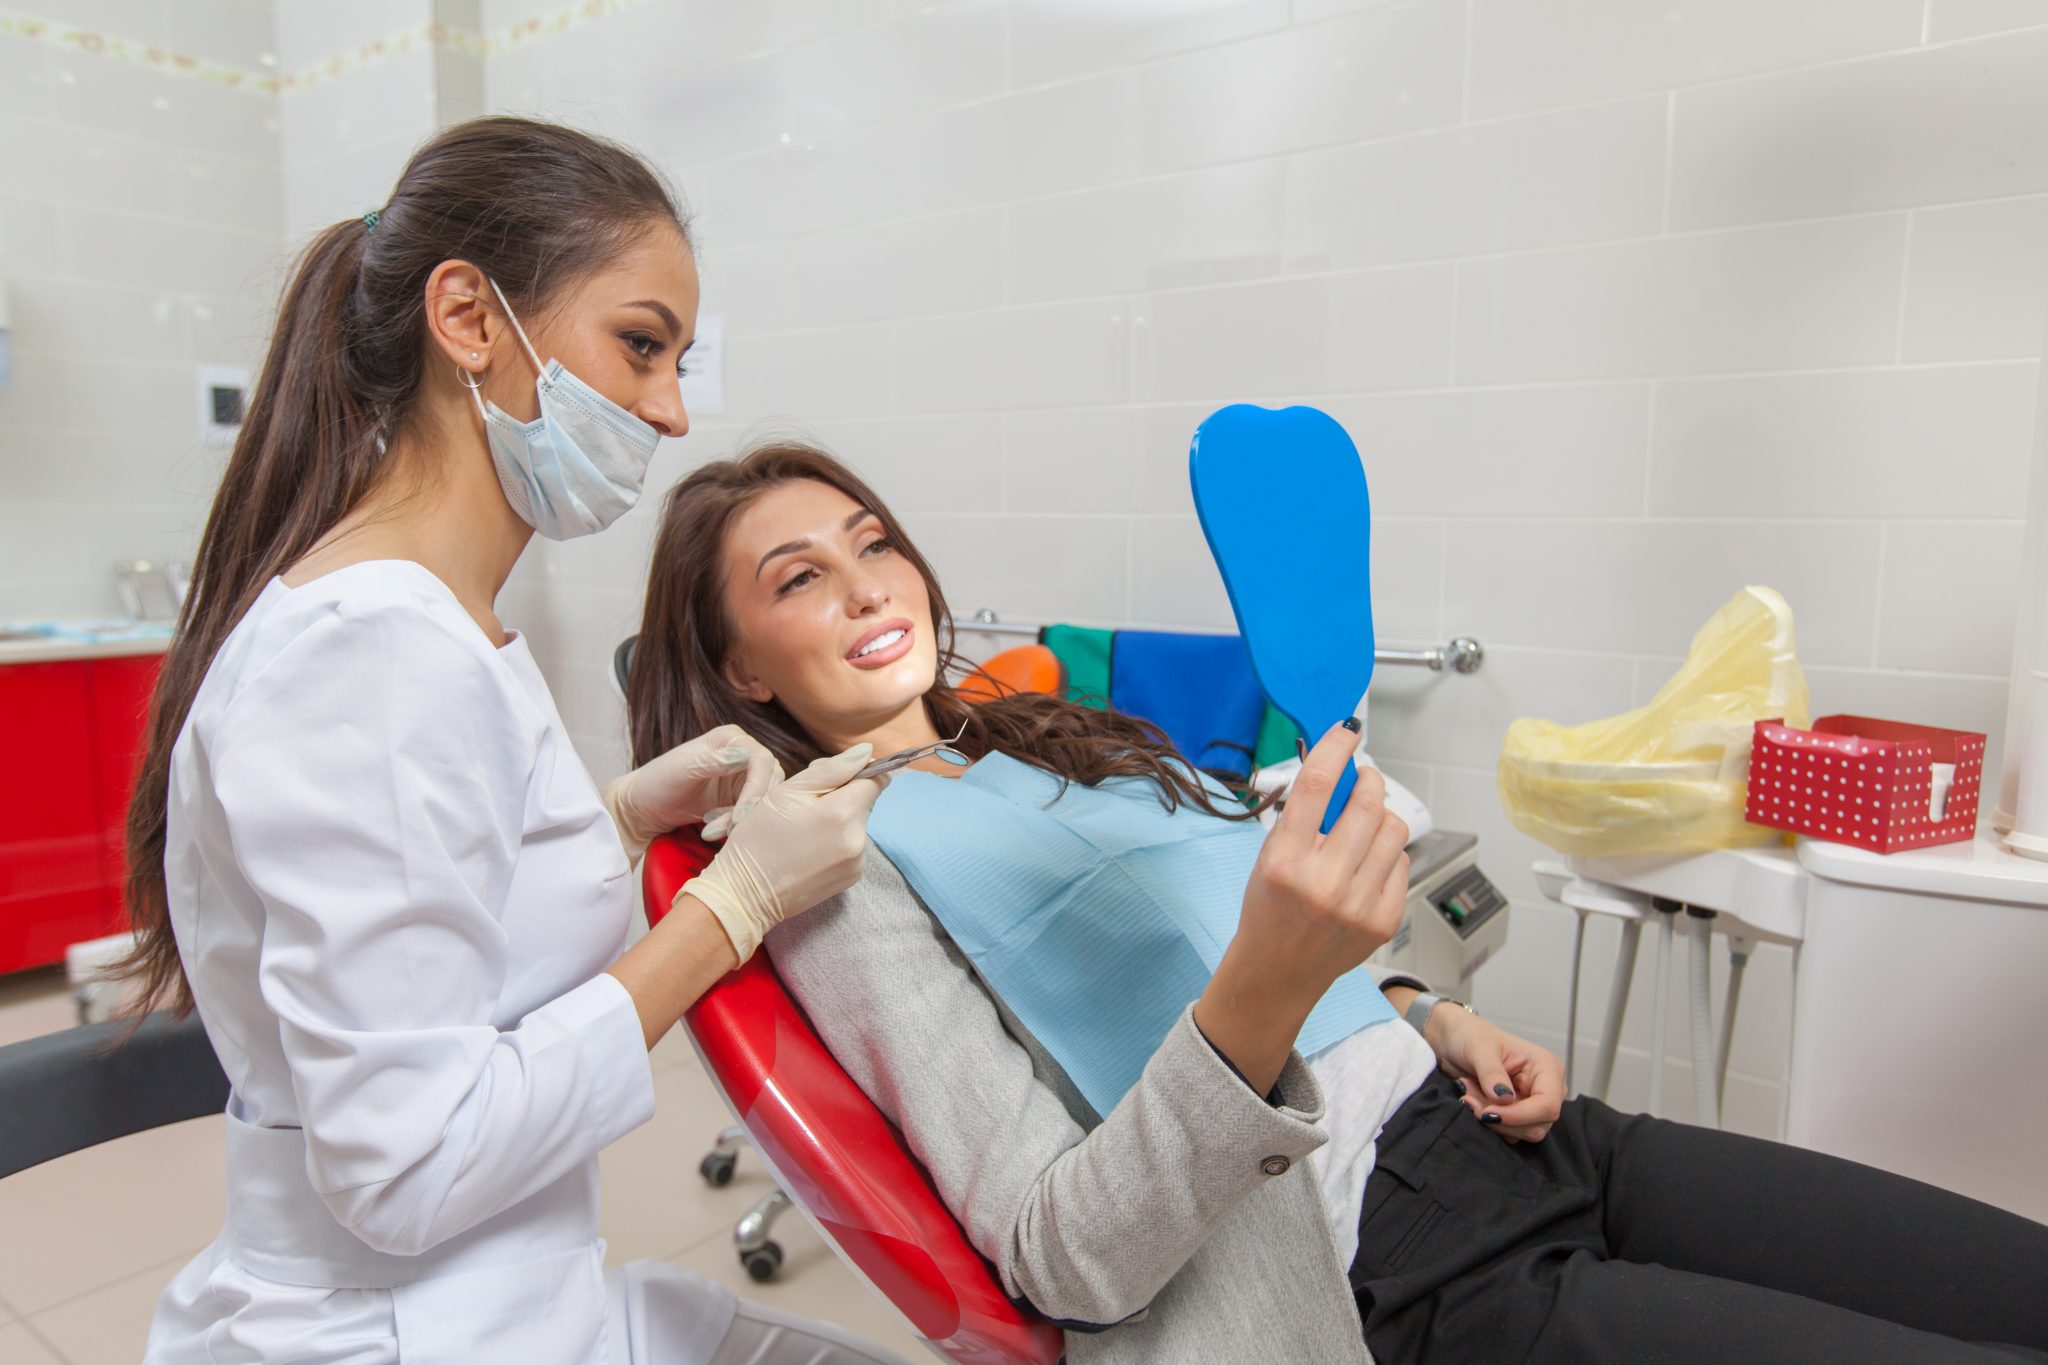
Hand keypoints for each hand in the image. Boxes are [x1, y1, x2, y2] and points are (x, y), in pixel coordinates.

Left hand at [602, 724, 782, 860]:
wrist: (643, 806)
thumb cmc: (656, 782)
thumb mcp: (681, 771)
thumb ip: (713, 762)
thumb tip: (746, 755)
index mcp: (732, 739)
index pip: (761, 761)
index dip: (757, 789)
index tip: (740, 816)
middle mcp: (743, 754)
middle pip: (770, 781)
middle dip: (751, 808)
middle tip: (728, 830)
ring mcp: (744, 776)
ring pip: (764, 800)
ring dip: (742, 819)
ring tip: (712, 831)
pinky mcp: (740, 797)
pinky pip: (753, 813)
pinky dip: (736, 825)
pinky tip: (712, 830)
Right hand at [681, 744, 886, 961]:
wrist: (744, 893)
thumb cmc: (758, 837)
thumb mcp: (786, 793)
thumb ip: (831, 770)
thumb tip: (868, 752)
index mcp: (841, 812)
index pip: (876, 779)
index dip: (857, 772)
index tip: (834, 779)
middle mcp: (857, 840)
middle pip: (866, 802)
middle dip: (842, 796)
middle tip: (805, 807)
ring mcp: (857, 863)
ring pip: (858, 824)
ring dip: (839, 820)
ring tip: (804, 830)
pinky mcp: (852, 878)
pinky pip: (853, 847)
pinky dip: (837, 842)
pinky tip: (810, 849)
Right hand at [1233, 720, 1410, 1002]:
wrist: (1278, 971)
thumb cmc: (1268, 909)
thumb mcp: (1268, 857)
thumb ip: (1302, 817)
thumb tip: (1340, 770)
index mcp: (1285, 861)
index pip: (1317, 784)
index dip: (1336, 748)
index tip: (1347, 731)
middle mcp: (1323, 883)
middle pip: (1367, 804)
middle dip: (1369, 780)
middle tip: (1363, 779)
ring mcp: (1358, 905)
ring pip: (1393, 830)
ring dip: (1382, 815)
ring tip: (1364, 825)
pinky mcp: (1383, 920)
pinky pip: (1402, 863)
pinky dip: (1387, 853)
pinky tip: (1367, 863)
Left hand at [1425, 1007, 1563, 1142]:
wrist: (1455, 1040)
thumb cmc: (1471, 1036)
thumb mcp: (1479, 1048)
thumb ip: (1492, 1073)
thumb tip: (1504, 1099)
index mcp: (1547, 1067)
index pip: (1547, 1105)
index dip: (1519, 1115)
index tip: (1487, 1112)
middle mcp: (1546, 1088)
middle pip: (1537, 1124)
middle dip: (1501, 1118)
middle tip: (1470, 1099)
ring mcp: (1533, 1103)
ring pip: (1523, 1132)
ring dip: (1492, 1120)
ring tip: (1470, 1095)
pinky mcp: (1518, 1115)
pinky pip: (1509, 1132)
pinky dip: (1489, 1122)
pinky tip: (1474, 1100)